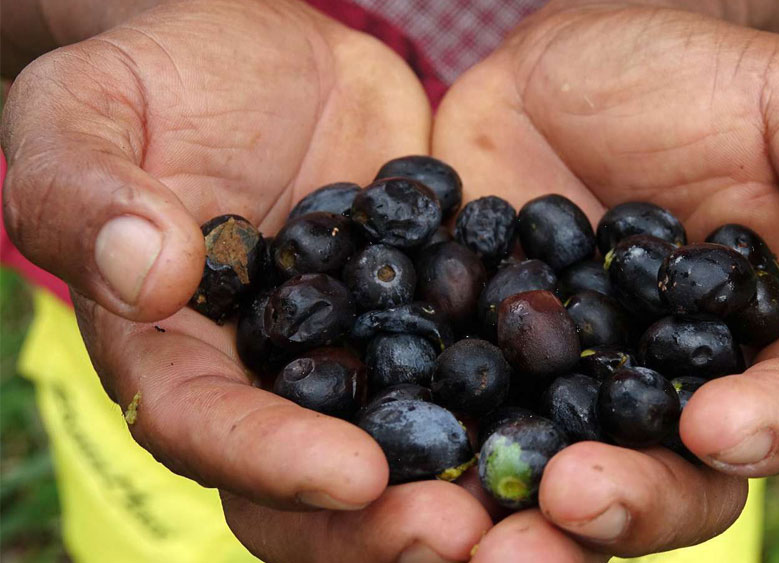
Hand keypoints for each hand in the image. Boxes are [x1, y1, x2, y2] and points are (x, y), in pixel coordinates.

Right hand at [2, 1, 493, 559]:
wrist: (262, 52)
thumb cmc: (158, 76)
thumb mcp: (87, 108)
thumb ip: (86, 190)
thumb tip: (150, 269)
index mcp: (173, 351)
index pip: (206, 430)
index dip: (274, 464)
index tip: (355, 476)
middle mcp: (269, 378)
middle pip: (309, 482)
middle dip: (379, 522)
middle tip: (460, 533)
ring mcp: (357, 354)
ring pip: (401, 448)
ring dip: (461, 485)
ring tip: (535, 502)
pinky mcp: (427, 313)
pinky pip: (468, 366)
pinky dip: (518, 400)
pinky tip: (576, 415)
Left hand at [433, 3, 778, 558]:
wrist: (571, 58)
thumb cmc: (699, 75)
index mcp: (766, 342)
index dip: (769, 428)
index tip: (716, 423)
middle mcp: (672, 388)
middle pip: (673, 481)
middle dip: (630, 504)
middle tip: (572, 502)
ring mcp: (573, 387)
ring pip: (564, 478)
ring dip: (525, 517)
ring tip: (479, 531)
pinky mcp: (489, 365)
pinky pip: (466, 418)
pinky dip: (438, 449)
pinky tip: (397, 459)